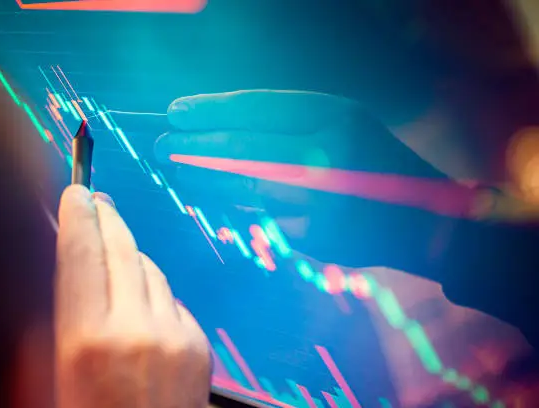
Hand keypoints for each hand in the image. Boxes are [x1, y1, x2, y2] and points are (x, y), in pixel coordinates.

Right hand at [55, 185, 210, 407]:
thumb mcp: (59, 377)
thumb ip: (65, 322)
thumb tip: (73, 273)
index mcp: (88, 340)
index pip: (82, 254)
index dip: (78, 216)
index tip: (76, 194)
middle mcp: (137, 329)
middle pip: (122, 249)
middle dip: (108, 218)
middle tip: (99, 202)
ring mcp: (175, 334)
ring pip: (151, 270)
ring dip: (132, 257)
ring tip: (117, 254)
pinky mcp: (200, 343)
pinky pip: (174, 299)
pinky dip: (157, 294)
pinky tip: (146, 308)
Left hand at [154, 90, 454, 274]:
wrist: (419, 218)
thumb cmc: (370, 163)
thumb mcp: (340, 124)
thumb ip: (287, 124)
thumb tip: (217, 126)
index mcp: (336, 115)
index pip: (258, 107)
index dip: (211, 109)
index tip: (175, 112)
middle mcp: (330, 154)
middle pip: (244, 147)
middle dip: (194, 146)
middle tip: (161, 146)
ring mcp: (324, 199)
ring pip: (245, 186)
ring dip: (204, 179)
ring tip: (176, 172)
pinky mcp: (318, 237)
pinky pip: (264, 219)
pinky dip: (236, 208)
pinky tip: (216, 200)